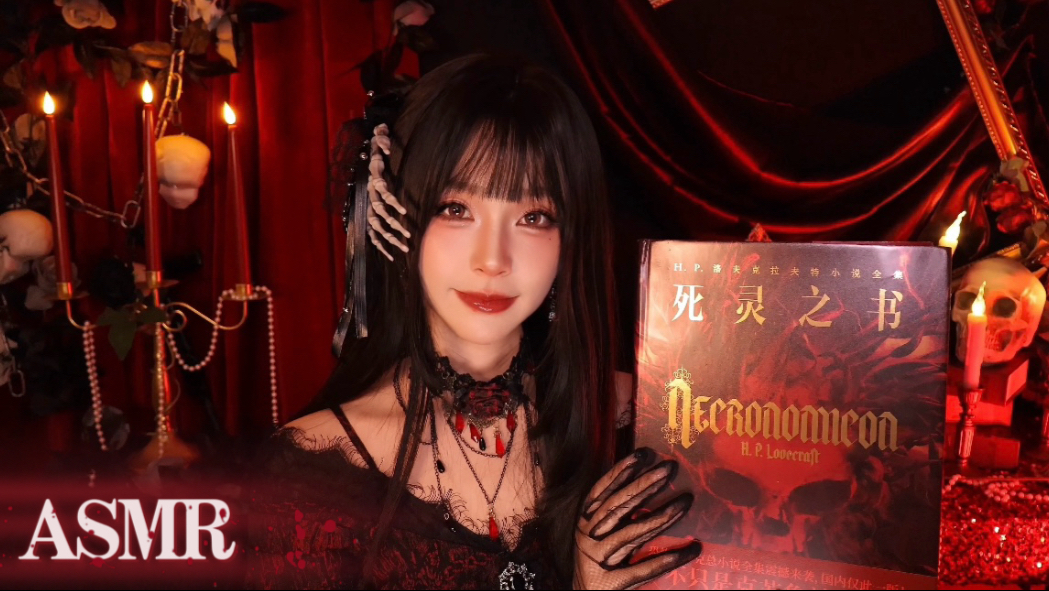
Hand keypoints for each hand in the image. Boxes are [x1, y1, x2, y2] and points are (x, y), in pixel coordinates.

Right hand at [573, 448, 701, 589]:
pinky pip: (645, 569)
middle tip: (670, 468)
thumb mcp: (597, 533)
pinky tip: (692, 549)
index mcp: (584, 522)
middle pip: (620, 506)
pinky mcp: (613, 584)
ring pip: (634, 533)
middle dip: (646, 484)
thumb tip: (646, 481)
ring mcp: (600, 560)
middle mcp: (589, 537)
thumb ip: (615, 513)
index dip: (621, 471)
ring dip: (663, 516)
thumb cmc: (596, 561)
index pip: (602, 491)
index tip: (643, 454)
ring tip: (686, 501)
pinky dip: (669, 559)